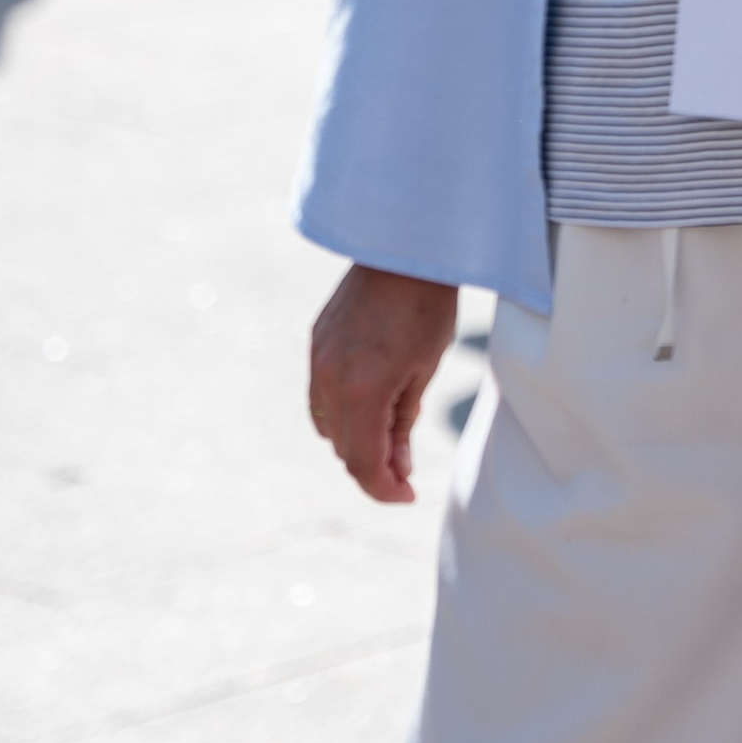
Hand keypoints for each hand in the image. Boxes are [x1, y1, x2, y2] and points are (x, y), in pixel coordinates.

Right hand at [308, 265, 458, 503]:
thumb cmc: (426, 305)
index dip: (384, 488)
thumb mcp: (424, 369)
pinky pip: (320, 397)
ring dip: (355, 440)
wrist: (403, 246)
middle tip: (406, 468)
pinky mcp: (315, 343)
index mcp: (361, 389)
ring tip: (392, 436)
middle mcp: (328, 379)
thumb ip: (403, 423)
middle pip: (343, 447)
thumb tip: (398, 469)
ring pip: (327, 426)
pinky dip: (342, 413)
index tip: (409, 495)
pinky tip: (371, 406)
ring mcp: (317, 360)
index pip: (363, 462)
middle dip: (373, 465)